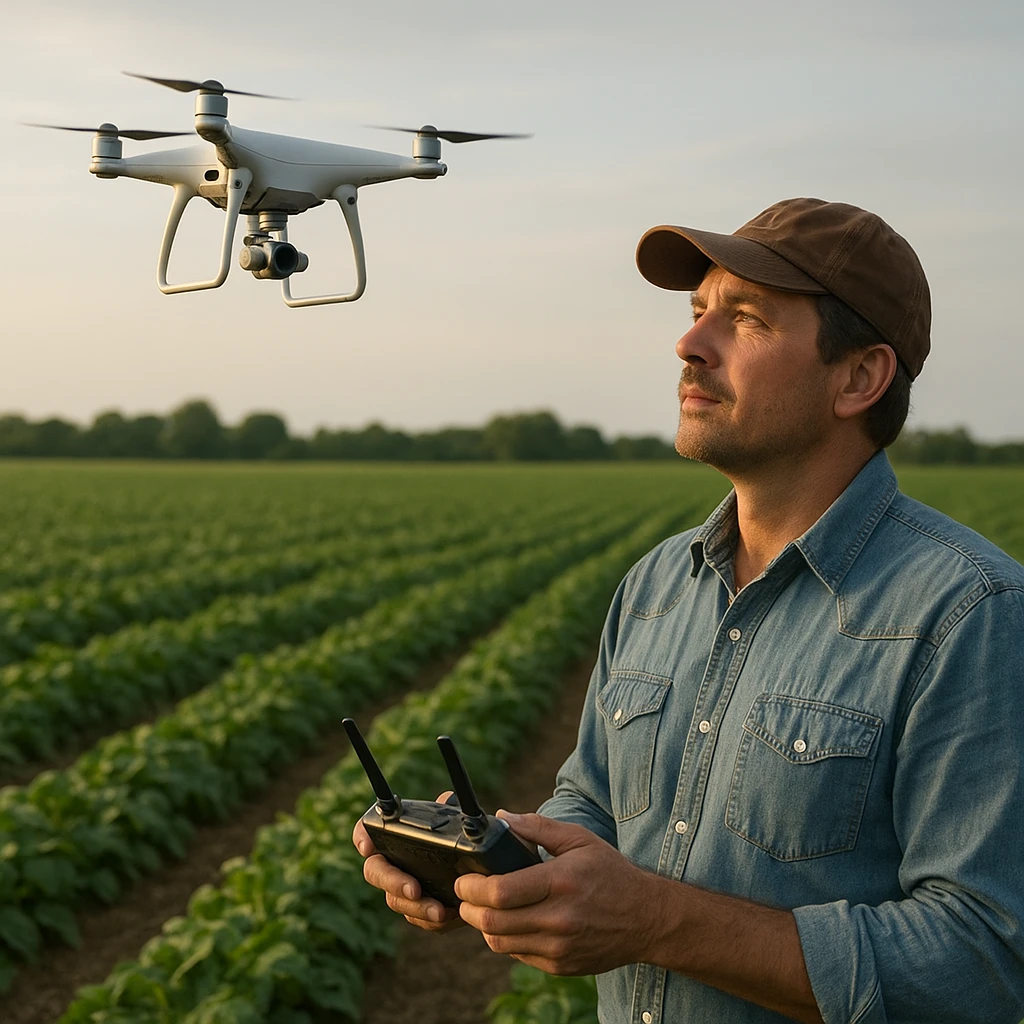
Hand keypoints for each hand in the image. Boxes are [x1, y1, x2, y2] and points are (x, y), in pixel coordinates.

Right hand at [351, 790, 465, 931]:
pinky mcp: (416, 910)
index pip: (367, 829)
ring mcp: (400, 888)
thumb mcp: (456, 822)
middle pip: (375, 872)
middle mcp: (390, 861)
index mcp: (394, 835)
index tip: (367, 846)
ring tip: (440, 911)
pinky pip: (416, 919)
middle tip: (415, 888)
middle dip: (393, 881)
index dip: (361, 836)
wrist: (479, 869)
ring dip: (416, 907)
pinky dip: (430, 920)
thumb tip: (445, 799)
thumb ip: (448, 809)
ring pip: (395, 900)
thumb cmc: (458, 837)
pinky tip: (449, 917)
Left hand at [454, 810, 656, 974]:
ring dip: (484, 926)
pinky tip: (512, 923)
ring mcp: (559, 947)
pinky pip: (518, 956)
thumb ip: (538, 827)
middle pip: (493, 922)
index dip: (472, 887)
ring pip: (500, 943)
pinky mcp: (560, 966)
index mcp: (560, 882)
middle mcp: (558, 919)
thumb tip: (501, 817)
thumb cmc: (611, 873)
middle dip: (468, 908)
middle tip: (464, 896)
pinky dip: (507, 940)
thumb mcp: (580, 839)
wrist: (647, 919)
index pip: (501, 892)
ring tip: (485, 908)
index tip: (463, 879)